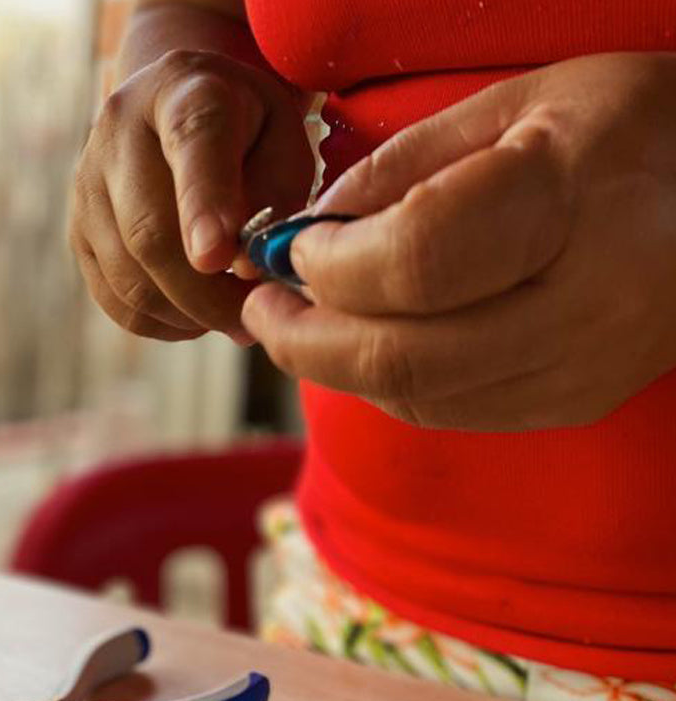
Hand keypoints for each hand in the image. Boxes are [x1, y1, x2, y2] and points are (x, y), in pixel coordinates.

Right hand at [70, 48, 313, 342]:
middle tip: (251, 317)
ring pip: (131, 281)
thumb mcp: (282, 141)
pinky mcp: (77, 233)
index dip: (203, 204)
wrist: (176, 111)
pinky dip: (163, 323)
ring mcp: (88, 184)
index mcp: (184, 91)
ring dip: (189, 315)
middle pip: (151, 233)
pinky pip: (118, 302)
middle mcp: (120, 132)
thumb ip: (277, 194)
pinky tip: (195, 313)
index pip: (192, 143)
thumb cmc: (244, 133)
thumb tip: (244, 268)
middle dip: (207, 294)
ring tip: (230, 314)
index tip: (218, 255)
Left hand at [241, 53, 675, 430]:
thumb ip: (408, 165)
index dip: (330, 267)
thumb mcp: (523, 101)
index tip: (289, 249)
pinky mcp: (578, 399)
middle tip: (260, 313)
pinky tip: (371, 343)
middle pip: (406, 359)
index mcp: (568, 195)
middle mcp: (583, 296)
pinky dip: (394, 385)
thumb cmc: (627, 128)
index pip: (415, 261)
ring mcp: (584, 363)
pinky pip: (456, 411)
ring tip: (303, 324)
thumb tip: (312, 229)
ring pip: (422, 399)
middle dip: (307, 342)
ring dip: (340, 369)